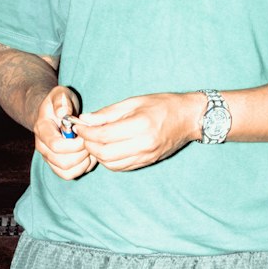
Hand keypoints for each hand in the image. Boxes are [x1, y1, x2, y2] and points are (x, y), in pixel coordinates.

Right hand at [33, 85, 96, 180]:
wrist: (53, 112)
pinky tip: (88, 156)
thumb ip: (61, 101)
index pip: (57, 146)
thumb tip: (63, 113)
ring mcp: (48, 158)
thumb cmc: (60, 102)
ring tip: (90, 149)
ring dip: (83, 163)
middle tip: (91, 143)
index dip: (75, 144)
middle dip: (82, 154)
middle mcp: (42, 147)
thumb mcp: (60, 94)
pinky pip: (69, 175)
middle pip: (63, 162)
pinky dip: (82, 169)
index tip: (86, 135)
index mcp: (42, 129)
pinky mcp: (56, 165)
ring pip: (66, 172)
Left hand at [74, 92, 201, 171]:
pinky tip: (107, 149)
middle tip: (84, 135)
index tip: (78, 126)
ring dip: (98, 154)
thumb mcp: (135, 101)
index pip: (104, 135)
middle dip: (89, 145)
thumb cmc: (163, 105)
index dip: (87, 132)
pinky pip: (122, 167)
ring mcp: (146, 156)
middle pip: (105, 153)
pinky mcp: (147, 162)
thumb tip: (86, 120)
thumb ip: (109, 113)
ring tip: (94, 142)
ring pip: (111, 164)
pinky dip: (109, 161)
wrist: (189, 118)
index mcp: (140, 125)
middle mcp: (143, 144)